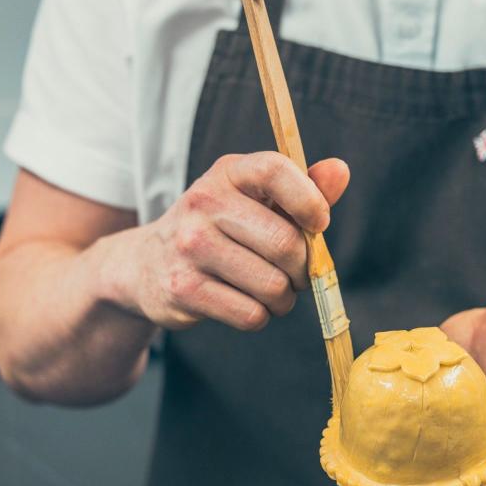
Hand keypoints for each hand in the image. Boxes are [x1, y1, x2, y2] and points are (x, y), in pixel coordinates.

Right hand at [107, 152, 348, 330]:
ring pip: (273, 286)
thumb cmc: (219, 228)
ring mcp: (189, 248)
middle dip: (305, 268)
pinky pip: (251, 314)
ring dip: (284, 297)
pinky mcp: (183, 290)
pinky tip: (247, 303)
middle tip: (298, 273)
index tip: (320, 222)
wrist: (146, 265)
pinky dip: (261, 315)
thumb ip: (302, 188)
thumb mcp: (255, 199)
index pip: (274, 169)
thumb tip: (340, 171)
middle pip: (285, 243)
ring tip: (272, 290)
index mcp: (227, 173)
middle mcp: (203, 204)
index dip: (309, 198)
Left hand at [343, 286, 485, 485]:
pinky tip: (348, 431)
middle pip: (447, 457)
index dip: (472, 480)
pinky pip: (405, 400)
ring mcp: (453, 398)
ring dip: (388, 459)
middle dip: (413, 484)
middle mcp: (479, 411)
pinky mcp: (435, 377)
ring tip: (351, 485)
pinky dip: (381, 416)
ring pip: (419, 436)